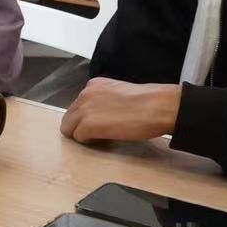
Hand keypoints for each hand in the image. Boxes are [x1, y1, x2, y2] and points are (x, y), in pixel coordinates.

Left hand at [60, 79, 182, 144]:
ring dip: (83, 135)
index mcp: (94, 85)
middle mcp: (85, 94)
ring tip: (104, 137)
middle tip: (100, 133)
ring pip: (69, 128)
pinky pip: (79, 138)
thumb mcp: (120, 93)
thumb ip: (105, 100)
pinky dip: (90, 142)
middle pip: (70, 117)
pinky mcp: (88, 125)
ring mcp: (85, 109)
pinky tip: (106, 139)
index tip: (102, 122)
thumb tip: (102, 114)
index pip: (78, 105)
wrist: (158, 106)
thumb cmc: (148, 102)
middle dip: (81, 126)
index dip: (88, 116)